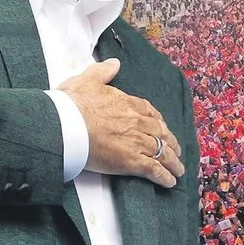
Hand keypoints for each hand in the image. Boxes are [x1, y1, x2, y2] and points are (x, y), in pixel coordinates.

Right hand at [58, 59, 184, 187]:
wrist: (65, 124)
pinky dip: (164, 176)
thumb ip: (103, 72)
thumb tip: (114, 63)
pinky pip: (154, 169)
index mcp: (129, 104)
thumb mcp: (87, 80)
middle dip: (170, 143)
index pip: (150, 114)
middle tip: (175, 150)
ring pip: (162, 152)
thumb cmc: (72, 104)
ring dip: (172, 162)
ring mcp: (137, 142)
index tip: (163, 129)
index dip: (159, 123)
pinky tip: (170, 182)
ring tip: (178, 169)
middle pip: (161, 134)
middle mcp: (138, 123)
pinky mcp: (132, 161)